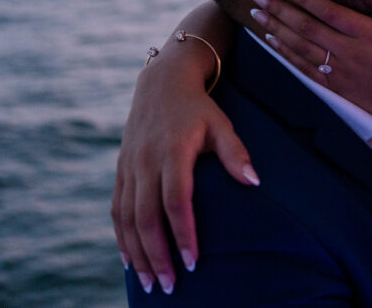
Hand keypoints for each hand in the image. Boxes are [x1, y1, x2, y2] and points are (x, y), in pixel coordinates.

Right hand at [111, 53, 258, 294]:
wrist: (161, 83)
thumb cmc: (199, 108)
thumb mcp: (222, 124)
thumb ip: (236, 153)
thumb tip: (255, 182)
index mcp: (173, 152)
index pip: (176, 201)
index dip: (183, 234)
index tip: (193, 263)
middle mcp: (146, 162)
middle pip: (146, 218)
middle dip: (157, 256)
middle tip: (170, 287)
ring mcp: (129, 167)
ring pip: (126, 219)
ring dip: (136, 254)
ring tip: (149, 284)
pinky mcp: (120, 170)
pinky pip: (115, 210)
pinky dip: (121, 238)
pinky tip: (130, 261)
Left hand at [250, 0, 371, 128]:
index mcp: (366, 33)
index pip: (327, 11)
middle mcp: (348, 51)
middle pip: (306, 28)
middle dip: (279, 10)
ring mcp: (338, 70)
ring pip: (300, 47)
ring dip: (275, 29)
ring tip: (256, 14)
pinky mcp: (333, 86)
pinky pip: (303, 68)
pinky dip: (285, 53)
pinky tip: (271, 41)